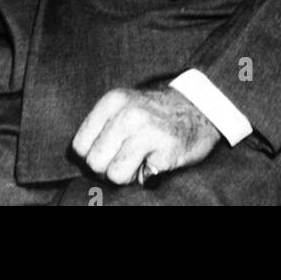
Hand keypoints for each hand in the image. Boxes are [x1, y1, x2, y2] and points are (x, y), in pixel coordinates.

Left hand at [72, 87, 220, 186]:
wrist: (200, 108)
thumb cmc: (155, 116)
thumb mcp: (124, 108)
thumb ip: (101, 129)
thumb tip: (82, 161)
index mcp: (113, 101)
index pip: (80, 147)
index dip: (94, 156)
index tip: (112, 150)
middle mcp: (128, 112)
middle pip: (95, 162)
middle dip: (110, 168)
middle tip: (129, 157)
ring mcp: (148, 129)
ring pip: (115, 174)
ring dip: (129, 174)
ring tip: (143, 159)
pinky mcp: (166, 148)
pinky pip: (141, 178)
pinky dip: (148, 176)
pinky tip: (158, 160)